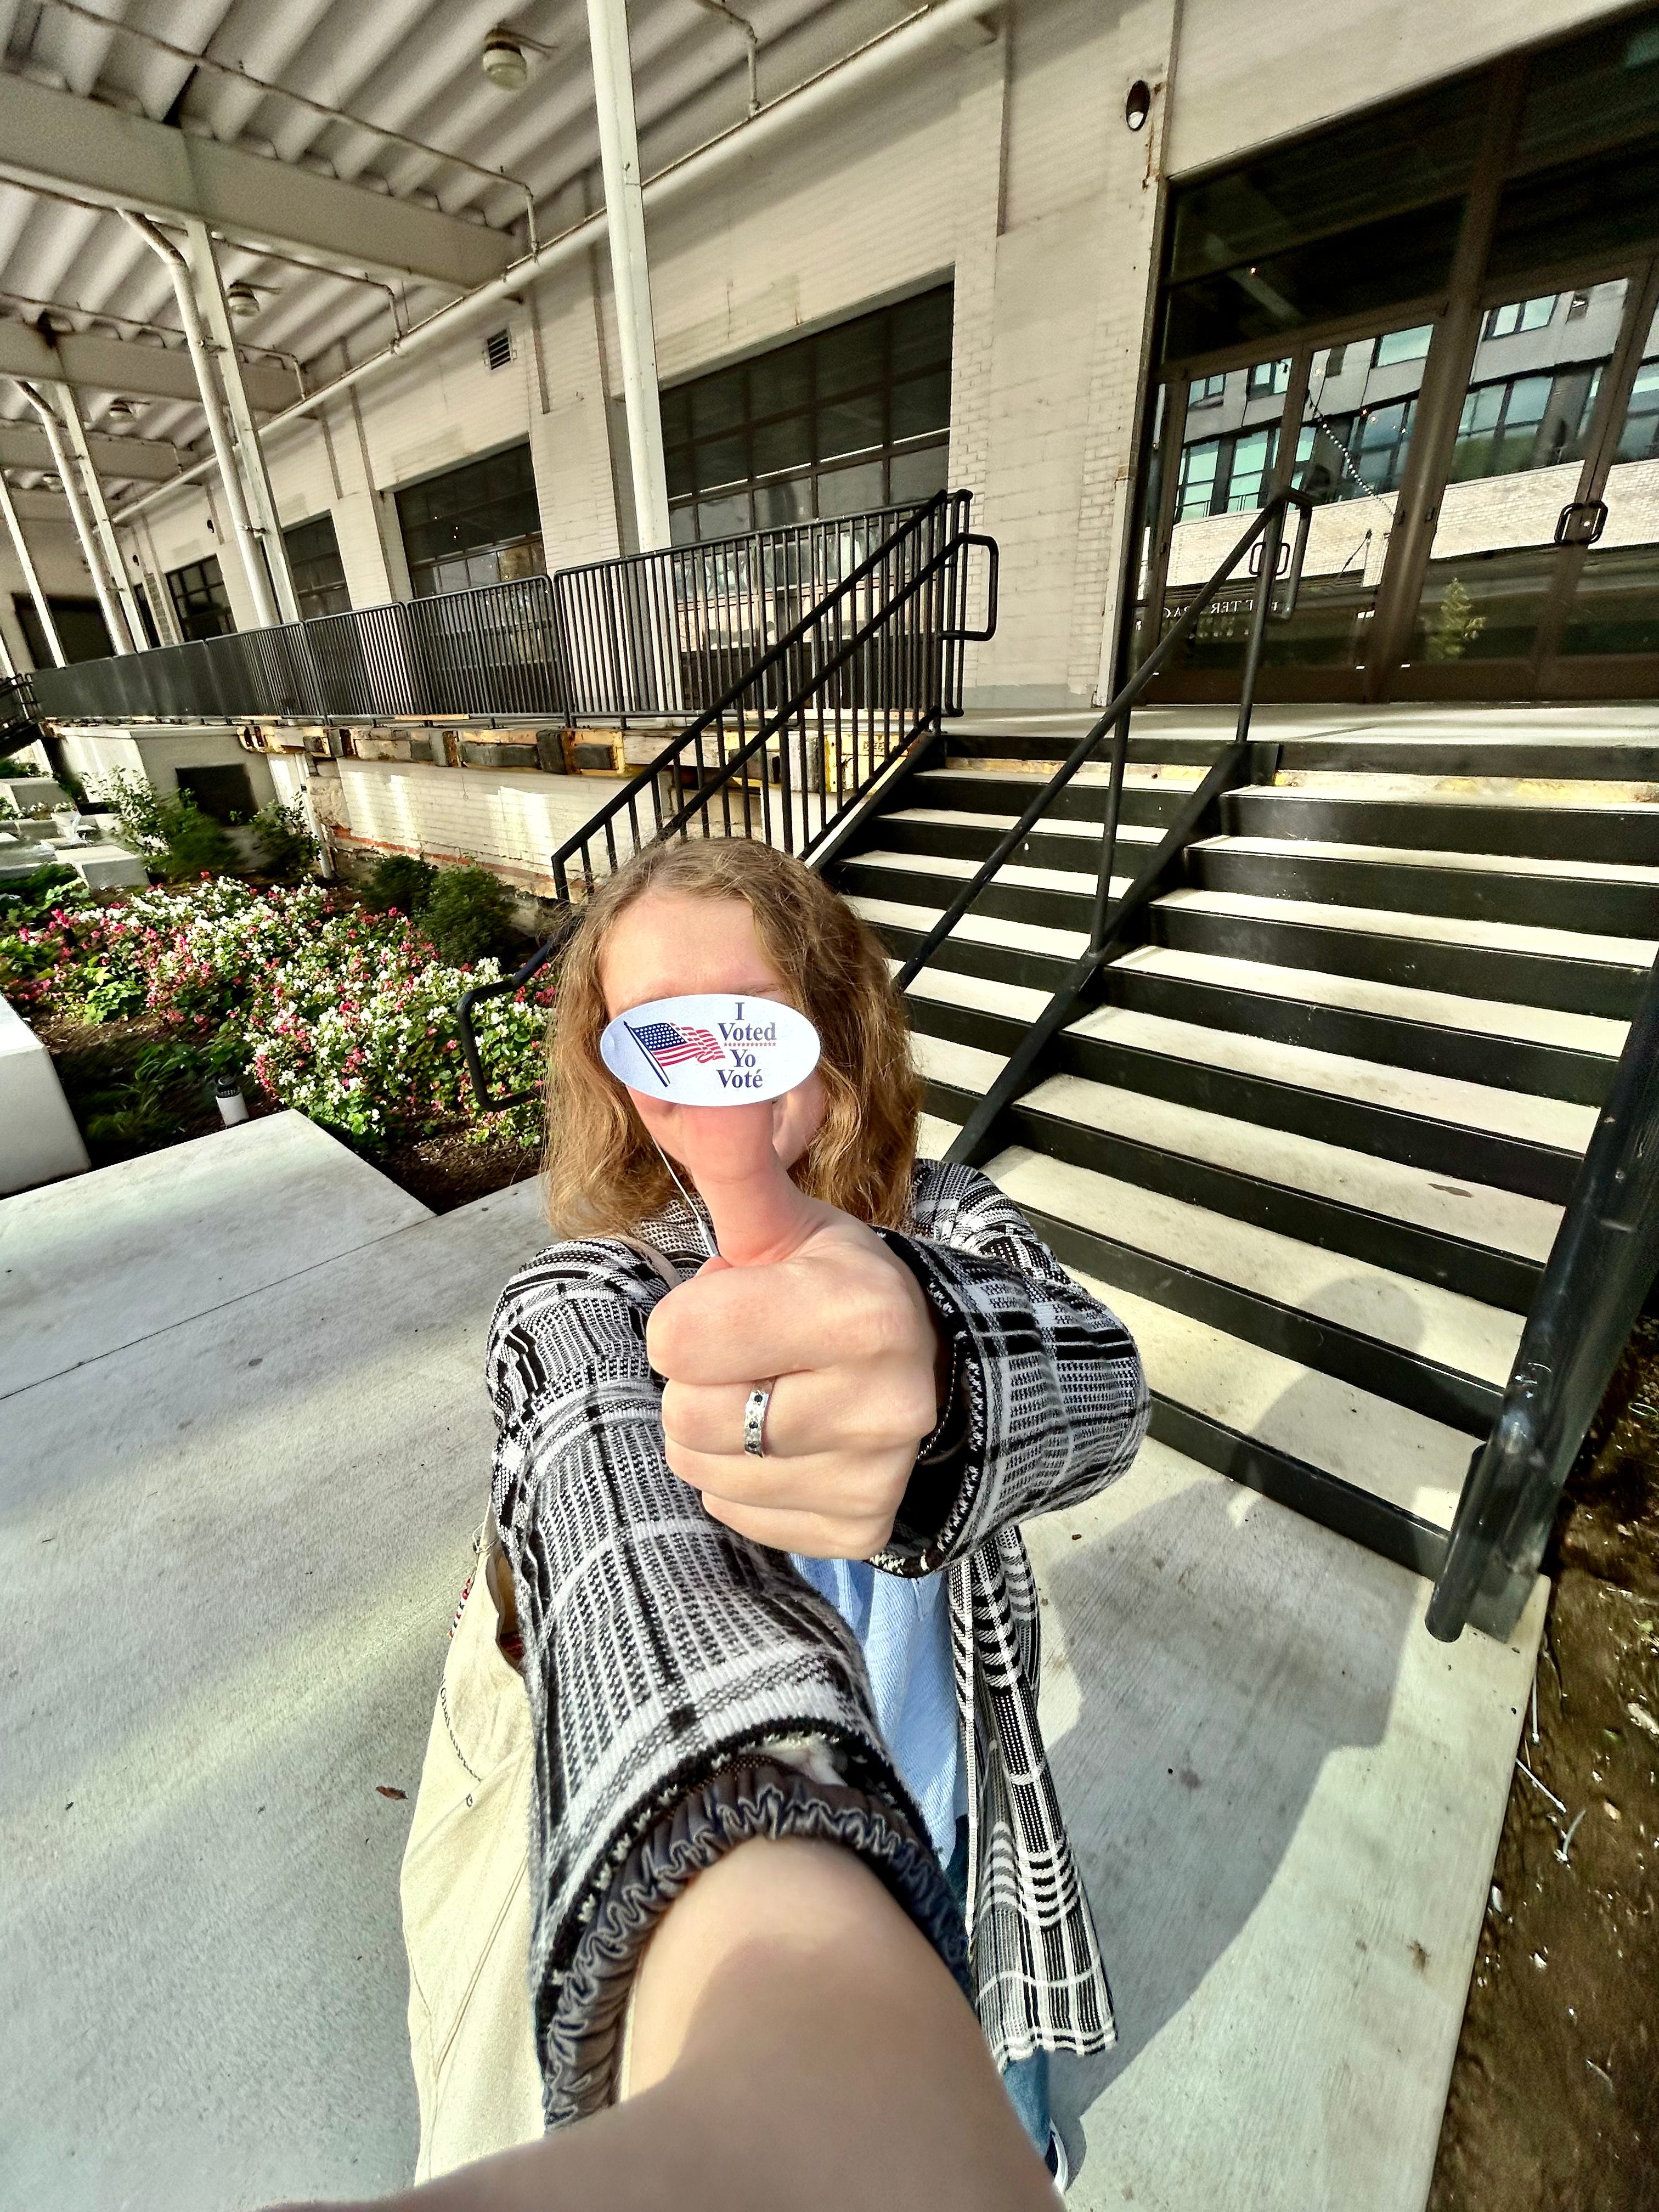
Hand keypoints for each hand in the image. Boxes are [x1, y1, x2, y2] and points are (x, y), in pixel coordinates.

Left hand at [642, 1097, 942, 1558]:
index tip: (740, 1304)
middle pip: (686, 1416)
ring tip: (773, 1397)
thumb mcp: (783, 1219)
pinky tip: (793, 1446)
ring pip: (705, 1473)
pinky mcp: (863, 1527)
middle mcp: (880, 1398)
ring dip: (718, 1438)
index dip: (692, 1319)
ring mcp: (875, 1472)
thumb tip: (672, 1056)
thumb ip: (729, 1152)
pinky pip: (740, 1517)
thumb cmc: (832, 1287)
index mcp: (854, 1306)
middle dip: (703, 1382)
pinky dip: (750, 1486)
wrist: (934, 1369)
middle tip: (757, 1357)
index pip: (677, 1339)